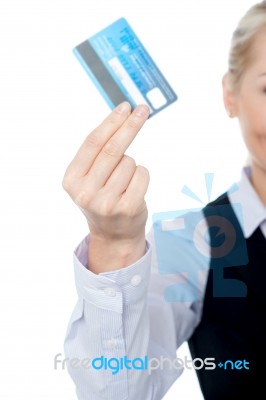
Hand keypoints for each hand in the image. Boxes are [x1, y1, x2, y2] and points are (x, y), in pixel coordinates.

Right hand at [62, 102, 149, 272]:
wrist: (114, 235)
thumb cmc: (102, 198)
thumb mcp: (89, 178)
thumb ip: (97, 153)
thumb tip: (119, 118)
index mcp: (71, 180)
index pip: (93, 143)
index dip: (111, 122)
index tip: (125, 107)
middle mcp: (85, 192)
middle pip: (113, 148)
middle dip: (130, 125)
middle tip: (142, 110)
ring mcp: (106, 202)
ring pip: (130, 162)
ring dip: (131, 165)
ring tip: (123, 183)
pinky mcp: (127, 208)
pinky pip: (142, 174)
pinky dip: (142, 175)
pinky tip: (133, 188)